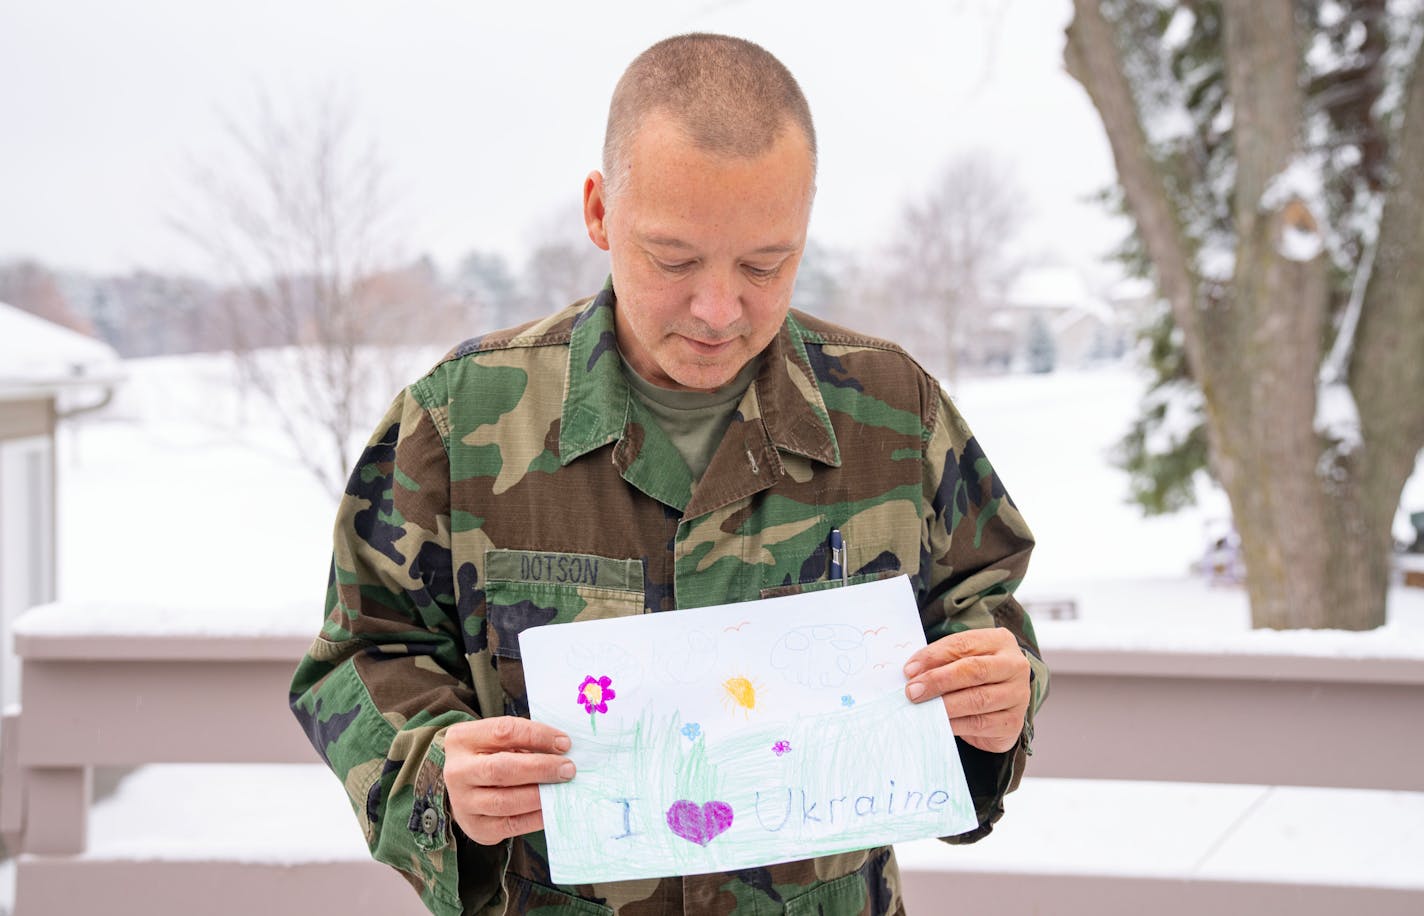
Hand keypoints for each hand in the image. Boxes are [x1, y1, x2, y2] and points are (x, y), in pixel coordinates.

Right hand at [443, 717, 574, 844]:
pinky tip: (552, 807)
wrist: (466, 788)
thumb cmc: (491, 756)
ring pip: (505, 801)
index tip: (564, 743)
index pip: (503, 732)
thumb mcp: (499, 740)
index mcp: (462, 739)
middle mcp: (457, 771)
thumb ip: (525, 741)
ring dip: (539, 795)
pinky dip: (536, 817)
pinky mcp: (476, 827)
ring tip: (562, 788)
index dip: (538, 736)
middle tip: (568, 768)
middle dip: (541, 768)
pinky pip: (511, 824)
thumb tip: (563, 750)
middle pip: (502, 769)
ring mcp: (463, 802)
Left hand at [902, 628, 1029, 753]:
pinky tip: (938, 723)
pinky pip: (980, 724)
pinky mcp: (1013, 723)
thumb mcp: (960, 659)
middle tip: (913, 691)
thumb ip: (941, 661)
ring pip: (978, 700)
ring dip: (945, 705)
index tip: (909, 670)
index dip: (933, 656)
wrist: (1001, 704)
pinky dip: (955, 724)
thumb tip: (913, 674)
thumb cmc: (974, 675)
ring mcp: (1018, 695)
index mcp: (1000, 641)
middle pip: (974, 671)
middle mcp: (1015, 666)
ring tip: (923, 708)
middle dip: (938, 681)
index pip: (963, 644)